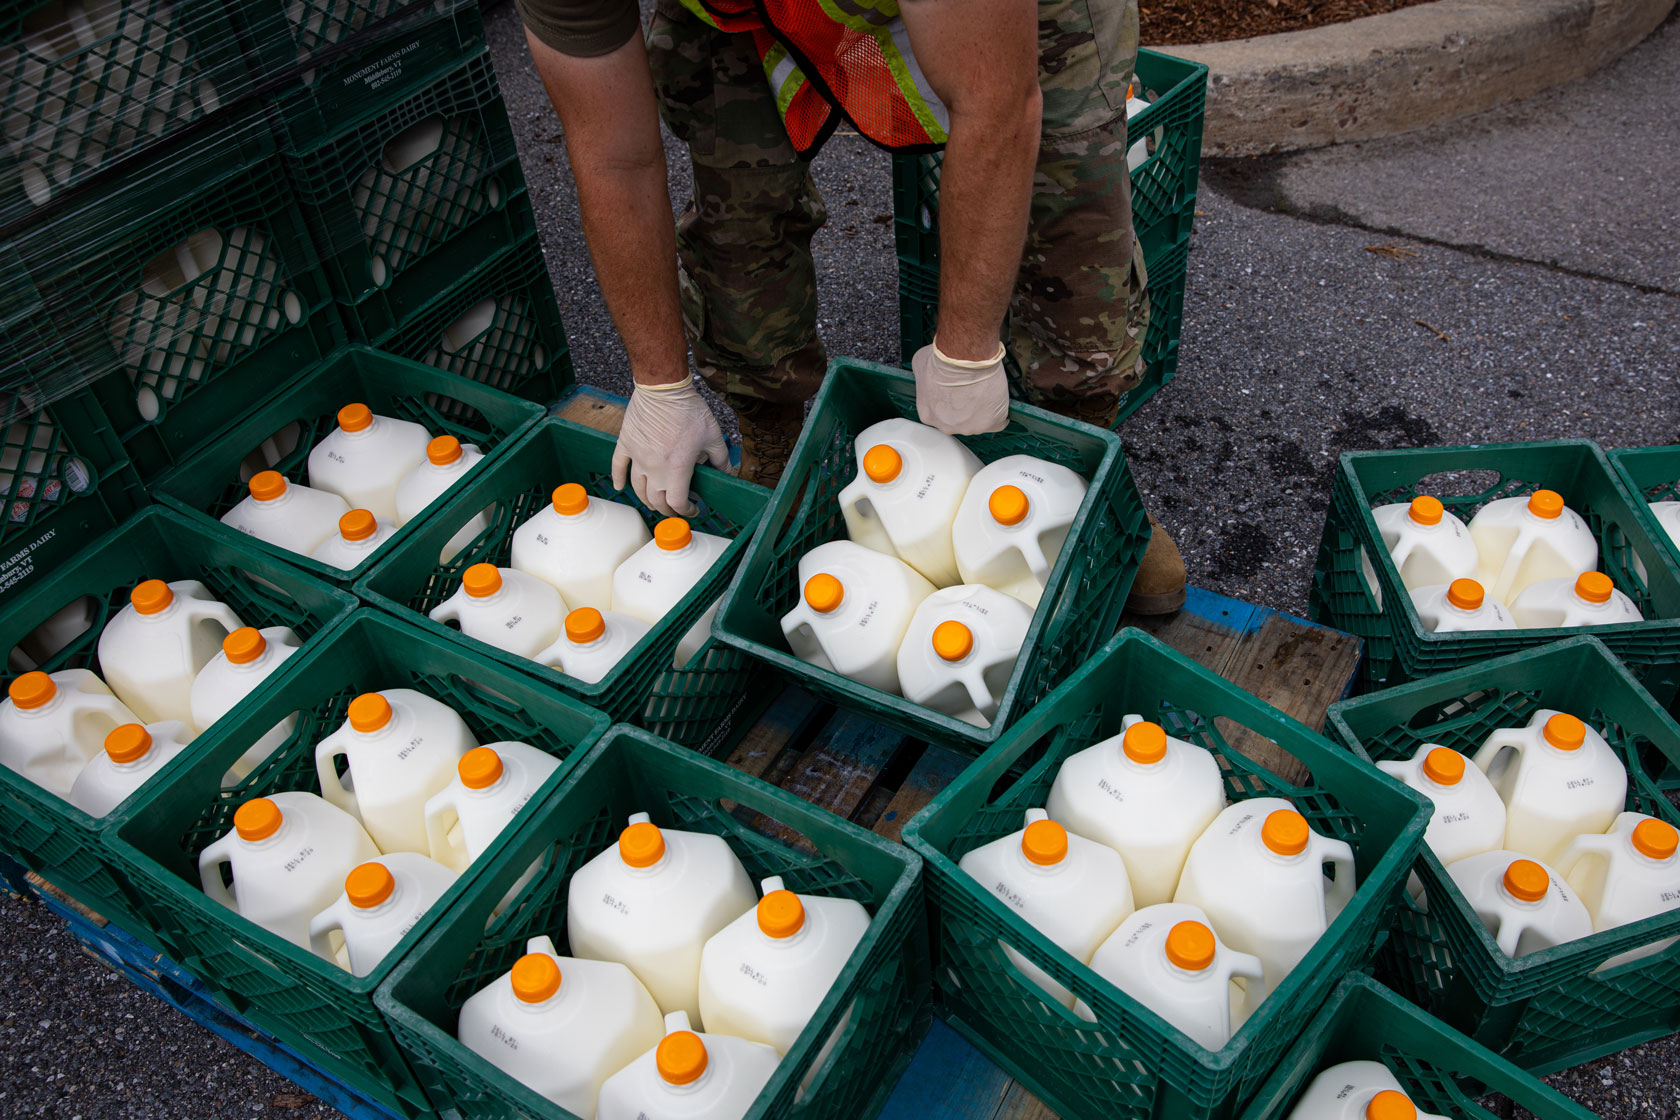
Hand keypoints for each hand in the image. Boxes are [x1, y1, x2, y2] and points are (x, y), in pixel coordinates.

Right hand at [612, 378, 730, 516]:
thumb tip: (729, 473)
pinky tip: (620, 487)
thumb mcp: (713, 436)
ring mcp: (637, 458)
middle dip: (667, 510)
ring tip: (655, 502)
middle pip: (656, 501)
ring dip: (646, 500)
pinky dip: (618, 479)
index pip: (678, 503)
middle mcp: (655, 469)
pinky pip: (618, 466)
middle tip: (675, 509)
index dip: (686, 511)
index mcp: (677, 469)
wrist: (663, 388)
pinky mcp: (626, 444)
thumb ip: (721, 459)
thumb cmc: (689, 411)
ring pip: (638, 489)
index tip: (692, 509)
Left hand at [912, 339, 1009, 434]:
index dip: (947, 401)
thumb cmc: (942, 359)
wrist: (965, 357)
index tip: (954, 392)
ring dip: (981, 410)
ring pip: (977, 422)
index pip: (938, 414)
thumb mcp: (920, 365)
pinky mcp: (990, 423)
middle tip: (969, 390)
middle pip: (957, 421)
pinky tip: (997, 403)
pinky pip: (997, 422)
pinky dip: (999, 414)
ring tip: (984, 390)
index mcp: (929, 415)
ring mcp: (969, 427)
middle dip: (962, 408)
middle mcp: (947, 426)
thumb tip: (929, 374)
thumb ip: (923, 378)